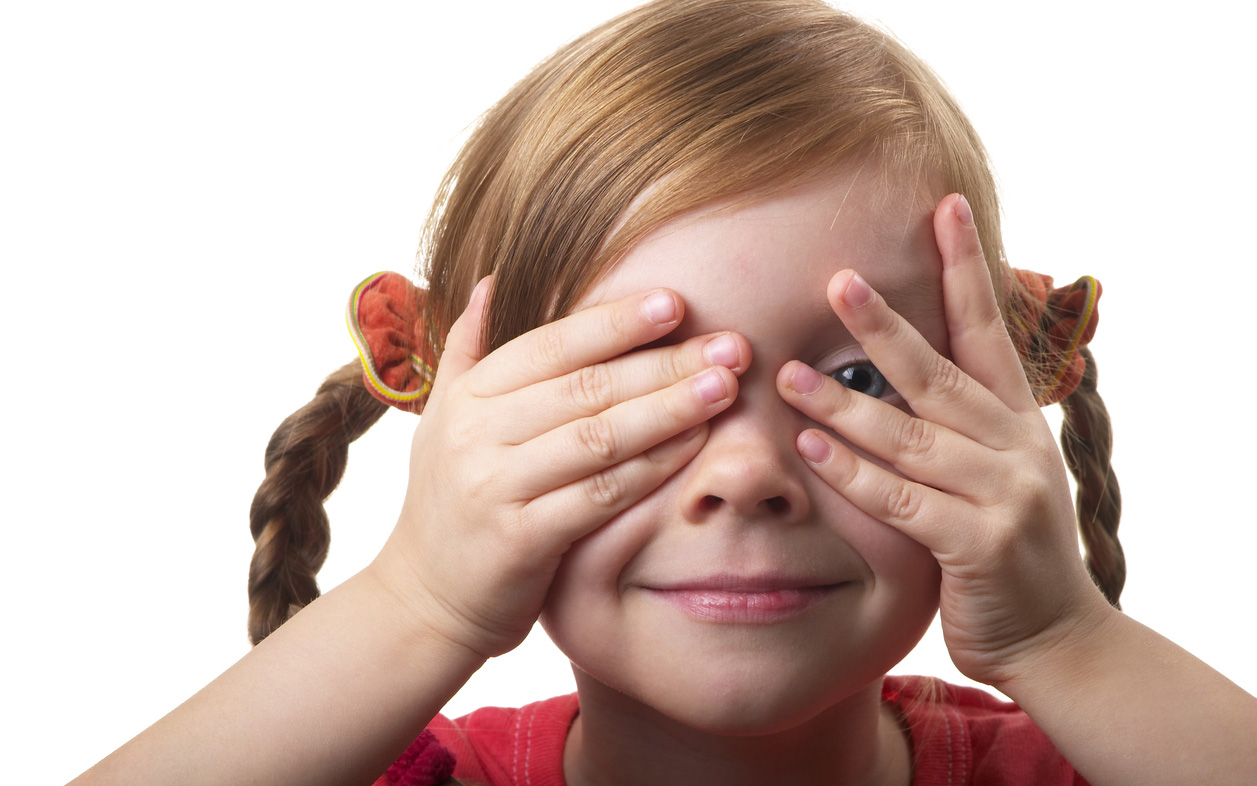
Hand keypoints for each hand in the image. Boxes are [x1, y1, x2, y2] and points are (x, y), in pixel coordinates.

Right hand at [372, 278, 748, 658]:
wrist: (424, 601)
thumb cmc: (450, 502)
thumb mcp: (444, 419)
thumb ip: (468, 350)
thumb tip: (489, 281)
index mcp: (467, 396)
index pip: (551, 344)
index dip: (616, 321)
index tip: (675, 303)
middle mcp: (476, 435)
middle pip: (586, 387)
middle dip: (664, 362)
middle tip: (729, 346)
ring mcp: (495, 487)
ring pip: (599, 437)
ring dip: (669, 409)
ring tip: (725, 387)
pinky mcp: (520, 539)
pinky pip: (601, 495)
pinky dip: (652, 468)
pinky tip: (695, 447)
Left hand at [777, 194, 1109, 686]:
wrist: (1053, 636)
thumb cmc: (1005, 545)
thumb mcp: (998, 469)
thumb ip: (960, 419)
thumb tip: (901, 362)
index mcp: (1016, 418)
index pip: (987, 329)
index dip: (966, 268)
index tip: (943, 208)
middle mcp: (1013, 446)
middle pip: (938, 373)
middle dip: (884, 325)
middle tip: (837, 280)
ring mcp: (1002, 493)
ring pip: (910, 435)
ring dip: (844, 402)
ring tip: (787, 375)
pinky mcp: (978, 543)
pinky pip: (901, 500)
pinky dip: (854, 473)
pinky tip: (812, 447)